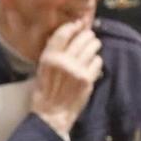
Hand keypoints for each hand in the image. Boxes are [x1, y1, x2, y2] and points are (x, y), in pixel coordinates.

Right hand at [27, 17, 103, 138]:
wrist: (51, 115)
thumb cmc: (44, 92)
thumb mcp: (42, 68)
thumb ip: (53, 52)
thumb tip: (68, 35)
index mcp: (49, 57)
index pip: (63, 33)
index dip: (73, 26)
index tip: (78, 25)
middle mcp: (63, 61)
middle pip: (82, 37)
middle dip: (87, 35)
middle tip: (89, 36)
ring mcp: (76, 70)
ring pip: (92, 47)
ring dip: (94, 46)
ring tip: (93, 47)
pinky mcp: (87, 79)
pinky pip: (97, 62)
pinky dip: (96, 62)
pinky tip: (92, 65)